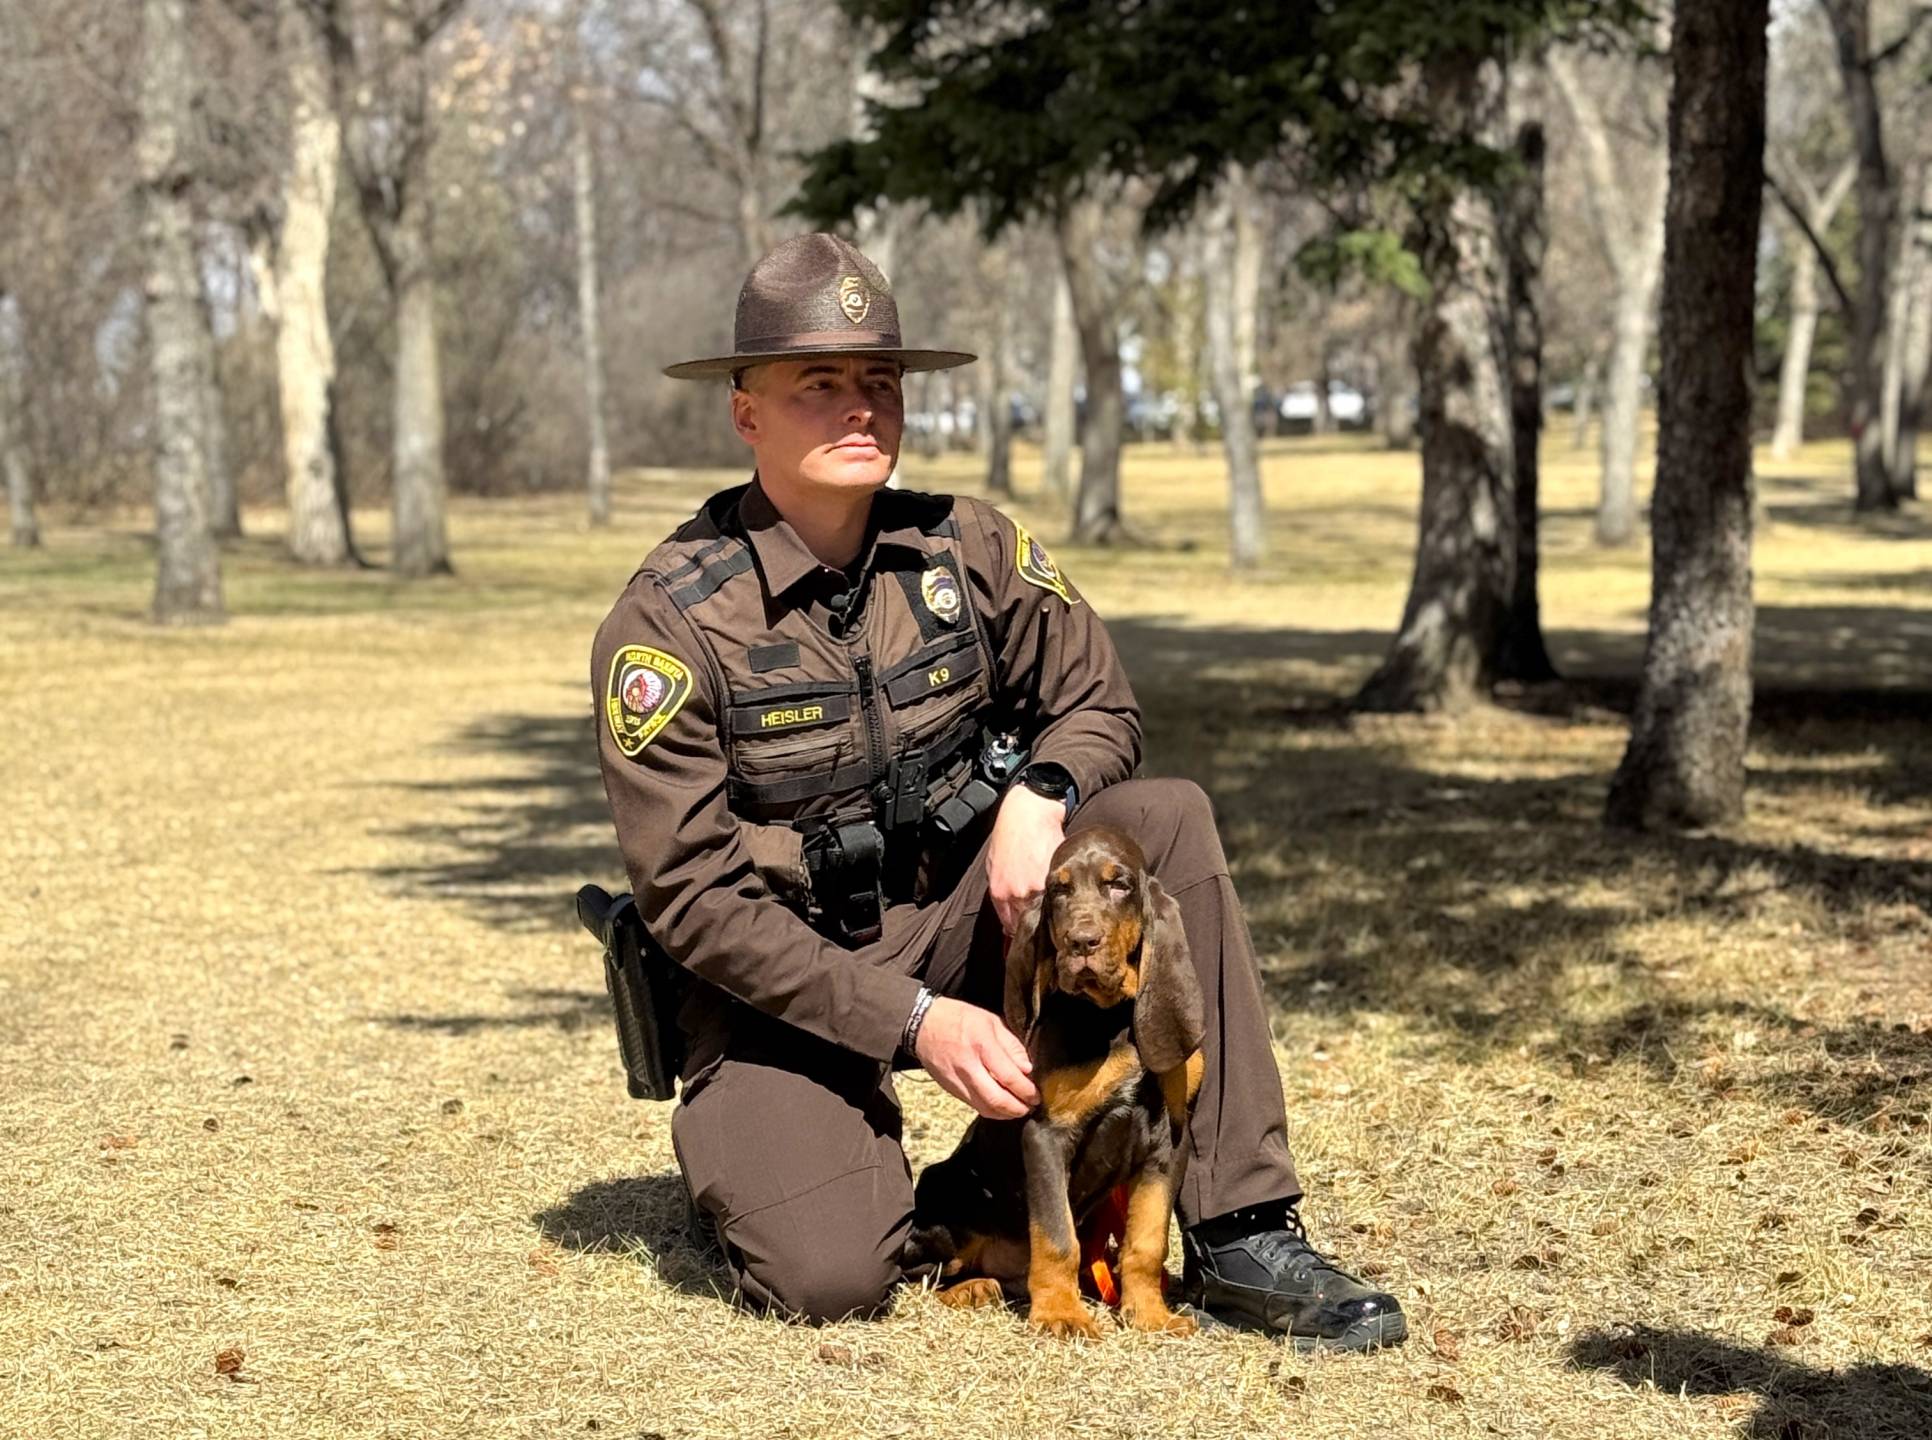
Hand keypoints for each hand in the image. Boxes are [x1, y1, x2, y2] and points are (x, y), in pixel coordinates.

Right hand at [913, 996, 1038, 1118]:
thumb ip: (1011, 1046)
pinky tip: (999, 1106)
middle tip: (1030, 1107)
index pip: (1009, 1077)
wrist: (922, 1025)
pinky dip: (990, 1110)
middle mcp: (968, 1066)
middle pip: (997, 1099)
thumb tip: (1027, 1069)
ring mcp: (957, 1080)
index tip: (1036, 1094)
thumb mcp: (991, 1021)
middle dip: (1018, 1108)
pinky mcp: (950, 1089)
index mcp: (982, 1045)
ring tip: (1017, 1109)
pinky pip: (973, 1105)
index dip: (1026, 1090)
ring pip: (984, 1108)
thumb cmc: (959, 1018)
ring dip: (1005, 1114)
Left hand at [986, 784, 1065, 934]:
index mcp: (1000, 893)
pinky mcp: (1057, 875)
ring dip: (1054, 911)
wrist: (1028, 811)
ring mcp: (1039, 886)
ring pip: (1049, 911)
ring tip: (1060, 910)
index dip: (1021, 932)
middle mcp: (1018, 894)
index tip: (1029, 936)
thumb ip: (1000, 892)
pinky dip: (1065, 896)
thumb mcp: (993, 865)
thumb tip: (1009, 919)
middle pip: (1031, 922)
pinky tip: (1067, 893)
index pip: (1011, 927)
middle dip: (1038, 924)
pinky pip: (1062, 894)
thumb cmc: (1009, 834)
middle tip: (1048, 927)